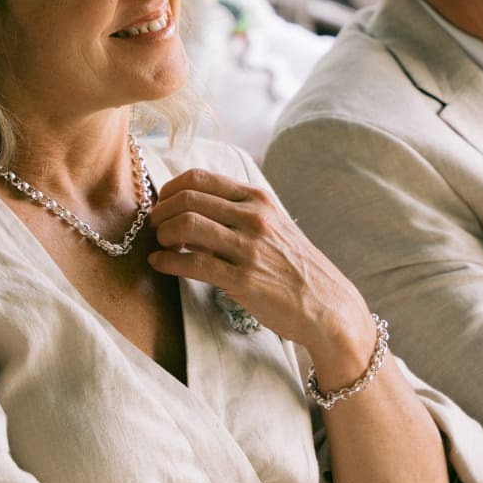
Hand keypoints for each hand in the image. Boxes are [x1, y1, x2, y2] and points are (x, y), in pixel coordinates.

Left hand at [147, 169, 373, 374]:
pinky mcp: (244, 280)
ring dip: (162, 235)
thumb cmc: (295, 267)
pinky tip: (160, 264)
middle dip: (161, 211)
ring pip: (187, 225)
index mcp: (258, 199)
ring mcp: (249, 248)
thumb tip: (190, 211)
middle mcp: (254, 218)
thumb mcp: (273, 226)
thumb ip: (236, 215)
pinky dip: (167, 262)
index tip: (163, 204)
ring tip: (161, 245)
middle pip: (188, 198)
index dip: (171, 189)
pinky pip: (193, 264)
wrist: (327, 304)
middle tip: (155, 226)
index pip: (200, 178)